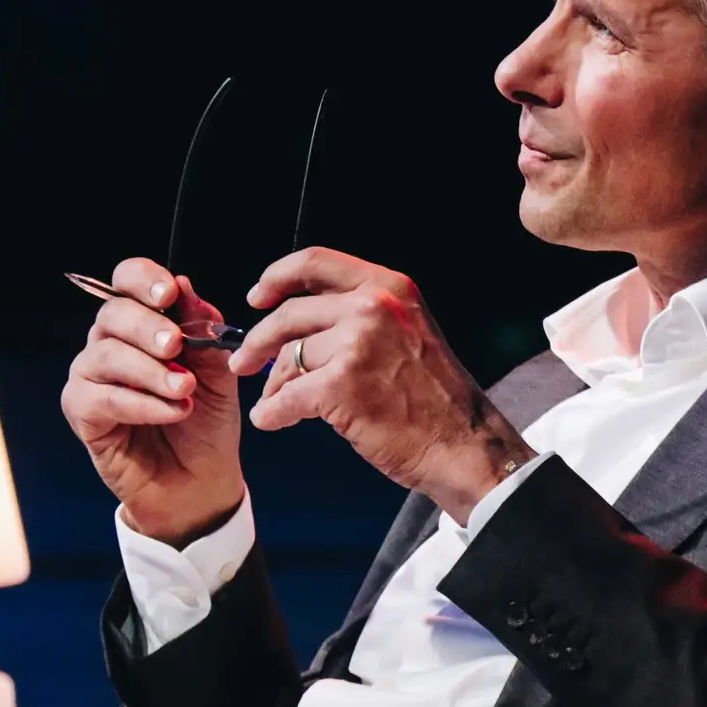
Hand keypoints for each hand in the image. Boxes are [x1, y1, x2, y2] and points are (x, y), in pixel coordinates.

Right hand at [61, 258, 246, 545]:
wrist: (202, 480)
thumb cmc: (207, 421)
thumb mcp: (219, 371)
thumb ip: (204, 329)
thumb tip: (184, 284)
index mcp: (143, 323)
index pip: (127, 281)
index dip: (144, 279)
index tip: (170, 293)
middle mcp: (110, 343)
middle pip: (113, 314)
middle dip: (149, 327)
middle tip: (178, 346)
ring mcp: (91, 377)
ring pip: (107, 355)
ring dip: (152, 372)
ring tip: (186, 391)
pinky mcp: (82, 413)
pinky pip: (102, 398)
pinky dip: (141, 403)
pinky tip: (172, 412)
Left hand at [227, 248, 534, 525]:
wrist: (462, 444)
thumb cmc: (434, 399)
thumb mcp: (408, 333)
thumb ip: (363, 315)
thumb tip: (298, 325)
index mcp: (390, 287)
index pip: (316, 262)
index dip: (277, 276)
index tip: (258, 296)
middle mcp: (374, 306)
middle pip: (291, 313)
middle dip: (259, 341)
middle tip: (244, 362)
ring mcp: (358, 344)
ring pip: (290, 359)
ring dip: (276, 385)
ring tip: (277, 403)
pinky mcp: (342, 385)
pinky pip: (287, 397)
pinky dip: (274, 413)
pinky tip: (274, 422)